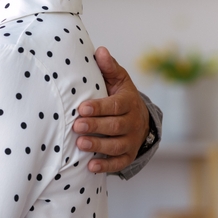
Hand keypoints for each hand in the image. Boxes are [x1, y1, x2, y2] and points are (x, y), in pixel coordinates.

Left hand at [73, 47, 150, 172]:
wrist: (140, 118)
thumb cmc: (120, 96)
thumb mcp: (118, 80)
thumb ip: (108, 67)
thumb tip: (99, 50)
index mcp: (128, 102)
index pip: (115, 106)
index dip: (99, 107)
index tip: (82, 108)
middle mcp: (132, 123)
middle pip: (115, 126)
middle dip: (96, 126)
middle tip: (77, 126)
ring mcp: (131, 140)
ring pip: (117, 146)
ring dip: (98, 146)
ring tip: (80, 144)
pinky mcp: (128, 155)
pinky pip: (119, 163)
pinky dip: (106, 166)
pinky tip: (91, 166)